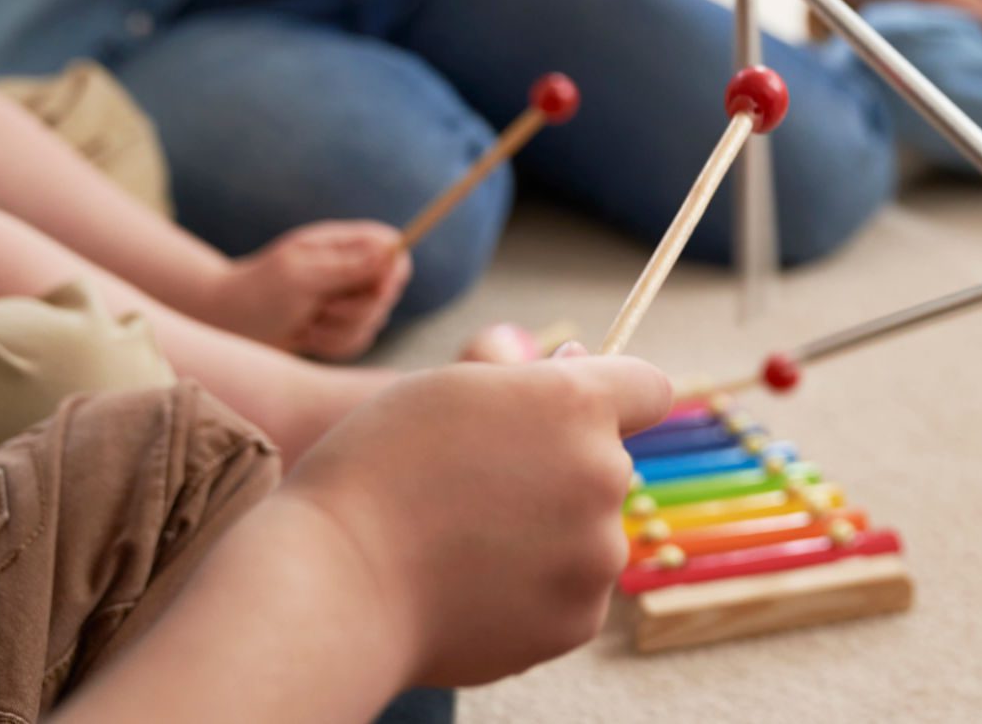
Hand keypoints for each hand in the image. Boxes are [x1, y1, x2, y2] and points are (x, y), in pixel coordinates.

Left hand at [209, 222, 411, 361]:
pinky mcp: (339, 326)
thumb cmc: (257, 293)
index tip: (376, 291)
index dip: (393, 271)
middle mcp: (349, 269)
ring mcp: (345, 298)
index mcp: (342, 244)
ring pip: (374, 321)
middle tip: (322, 309)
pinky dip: (334, 345)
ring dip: (340, 331)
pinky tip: (308, 337)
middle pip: (389, 291)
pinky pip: (358, 341)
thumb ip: (347, 265)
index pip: (393, 249)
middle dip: (357, 310)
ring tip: (307, 324)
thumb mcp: (300, 275)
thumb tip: (389, 251)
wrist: (226, 324)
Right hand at [279, 354, 672, 686]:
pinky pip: (571, 591)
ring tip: (462, 543)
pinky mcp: (579, 619)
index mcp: (574, 404)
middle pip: (608, 463)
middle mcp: (602, 473)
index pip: (648, 387)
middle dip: (561, 468)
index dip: (615, 396)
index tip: (575, 414)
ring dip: (549, 533)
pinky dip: (535, 590)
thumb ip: (526, 380)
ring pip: (589, 531)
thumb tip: (578, 361)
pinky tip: (470, 586)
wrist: (333, 585)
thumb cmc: (375, 472)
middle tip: (478, 487)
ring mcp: (596, 554)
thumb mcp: (450, 389)